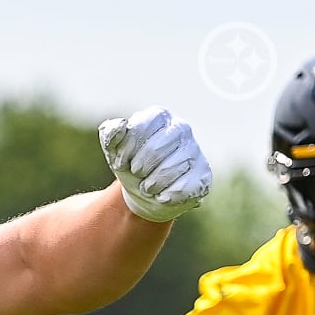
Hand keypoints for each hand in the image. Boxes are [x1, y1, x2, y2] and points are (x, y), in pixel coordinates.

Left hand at [99, 106, 211, 222]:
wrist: (145, 194)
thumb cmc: (130, 165)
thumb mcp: (114, 151)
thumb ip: (111, 134)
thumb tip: (120, 125)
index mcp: (158, 117)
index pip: (140, 127)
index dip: (126, 149)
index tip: (121, 160)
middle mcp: (181, 129)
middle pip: (155, 149)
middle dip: (138, 168)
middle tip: (137, 173)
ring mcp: (195, 151)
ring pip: (169, 170)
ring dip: (150, 185)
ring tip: (149, 185)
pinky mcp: (203, 176)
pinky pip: (181, 189)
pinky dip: (164, 196)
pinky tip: (163, 194)